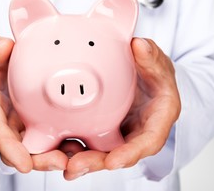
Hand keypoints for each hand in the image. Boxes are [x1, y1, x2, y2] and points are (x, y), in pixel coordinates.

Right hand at [0, 37, 68, 172]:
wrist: (4, 73)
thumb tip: (4, 47)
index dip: (9, 149)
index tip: (23, 164)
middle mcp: (7, 124)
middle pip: (20, 150)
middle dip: (39, 160)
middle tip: (60, 162)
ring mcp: (24, 126)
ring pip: (39, 148)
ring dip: (57, 156)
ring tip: (77, 156)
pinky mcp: (40, 125)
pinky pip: (52, 138)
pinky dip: (66, 144)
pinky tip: (83, 144)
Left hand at [63, 38, 180, 179]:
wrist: (144, 75)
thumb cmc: (154, 72)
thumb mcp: (156, 62)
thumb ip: (151, 57)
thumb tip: (140, 46)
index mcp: (156, 120)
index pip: (147, 142)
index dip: (130, 154)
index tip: (113, 161)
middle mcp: (137, 132)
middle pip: (120, 154)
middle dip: (98, 162)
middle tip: (75, 167)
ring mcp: (119, 133)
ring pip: (102, 152)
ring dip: (82, 160)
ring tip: (63, 164)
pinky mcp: (104, 129)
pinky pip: (90, 141)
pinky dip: (75, 148)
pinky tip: (57, 150)